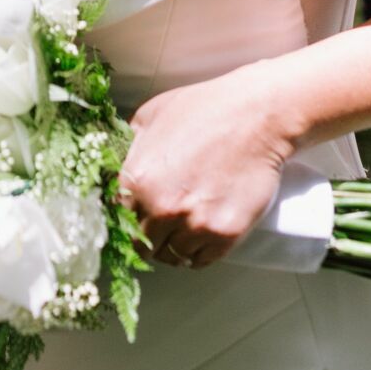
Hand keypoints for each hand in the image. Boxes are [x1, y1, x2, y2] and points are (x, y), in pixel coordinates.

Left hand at [121, 66, 293, 269]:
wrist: (255, 116)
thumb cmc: (203, 109)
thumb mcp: (149, 117)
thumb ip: (128, 150)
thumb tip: (114, 172)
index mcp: (137, 179)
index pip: (118, 221)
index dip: (126, 221)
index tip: (135, 221)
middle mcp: (161, 208)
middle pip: (143, 246)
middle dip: (149, 238)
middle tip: (160, 228)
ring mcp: (194, 224)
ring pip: (173, 257)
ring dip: (175, 247)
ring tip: (184, 229)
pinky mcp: (225, 234)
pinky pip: (202, 260)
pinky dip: (200, 252)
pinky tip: (202, 233)